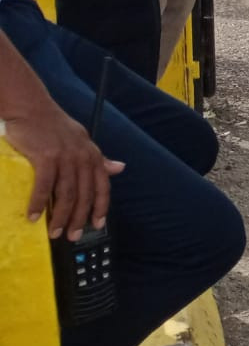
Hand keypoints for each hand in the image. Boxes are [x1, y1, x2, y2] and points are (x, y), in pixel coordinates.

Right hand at [2, 100, 123, 238]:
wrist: (32, 109)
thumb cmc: (55, 127)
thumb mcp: (82, 142)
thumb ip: (99, 159)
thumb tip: (119, 168)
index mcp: (93, 155)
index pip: (102, 186)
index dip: (101, 208)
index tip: (97, 225)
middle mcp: (83, 158)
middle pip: (85, 195)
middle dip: (79, 219)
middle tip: (72, 236)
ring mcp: (66, 158)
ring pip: (67, 194)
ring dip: (60, 217)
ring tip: (54, 232)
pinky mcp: (46, 158)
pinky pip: (44, 186)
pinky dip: (39, 204)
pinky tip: (34, 217)